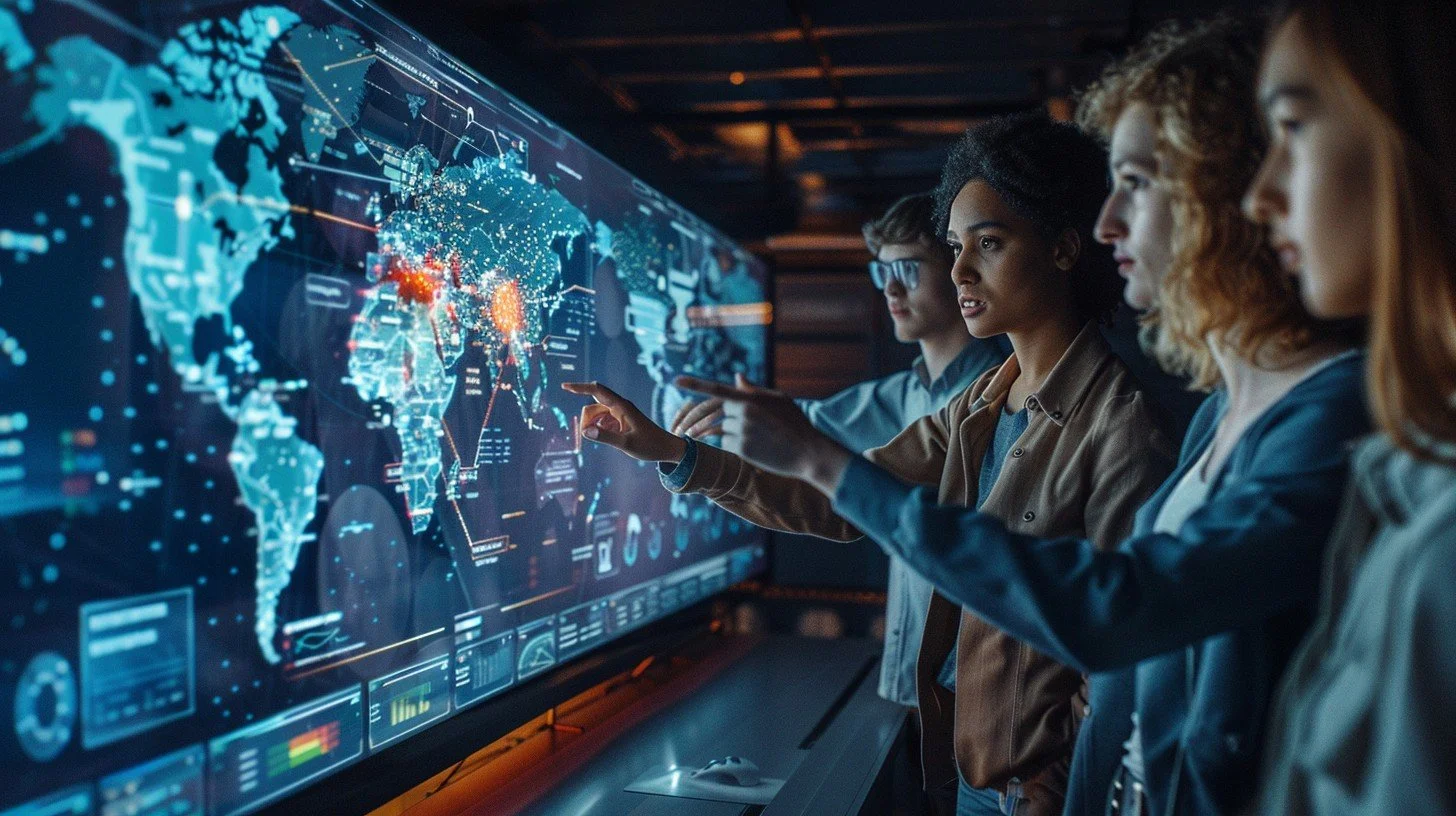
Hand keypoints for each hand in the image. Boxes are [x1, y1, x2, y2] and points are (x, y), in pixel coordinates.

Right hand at [561, 382, 686, 462]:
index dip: (580, 387)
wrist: (666, 448)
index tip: (564, 386)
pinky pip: (602, 421)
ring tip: (608, 439)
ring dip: (594, 426)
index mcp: (622, 406)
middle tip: (591, 436)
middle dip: (587, 419)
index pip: (597, 390)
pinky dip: (600, 429)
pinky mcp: (620, 420)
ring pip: (596, 415)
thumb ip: (605, 437)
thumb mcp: (626, 444)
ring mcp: (619, 413)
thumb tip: (584, 431)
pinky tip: (612, 438)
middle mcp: (620, 406)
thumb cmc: (650, 446)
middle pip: (593, 406)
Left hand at [674, 374, 851, 493]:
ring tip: (693, 435)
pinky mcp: (742, 450)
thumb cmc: (796, 424)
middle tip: (681, 425)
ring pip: (717, 429)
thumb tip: (737, 376)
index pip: (718, 389)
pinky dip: (725, 444)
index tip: (676, 380)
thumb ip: (754, 390)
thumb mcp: (779, 401)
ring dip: (706, 432)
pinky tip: (734, 446)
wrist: (808, 453)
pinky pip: (724, 444)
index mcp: (752, 398)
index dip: (696, 384)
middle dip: (693, 417)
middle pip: (711, 412)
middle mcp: (745, 413)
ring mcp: (743, 431)